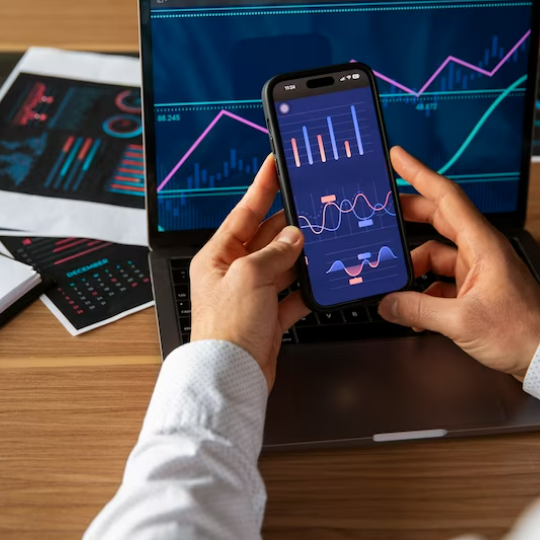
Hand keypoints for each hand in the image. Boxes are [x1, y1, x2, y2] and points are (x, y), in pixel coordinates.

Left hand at [190, 154, 309, 389]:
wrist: (231, 374)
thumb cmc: (226, 328)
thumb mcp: (250, 276)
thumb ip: (275, 252)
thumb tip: (294, 238)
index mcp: (217, 257)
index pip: (244, 213)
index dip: (262, 188)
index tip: (275, 165)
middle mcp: (233, 273)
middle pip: (266, 239)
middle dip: (289, 225)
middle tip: (311, 208)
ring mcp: (252, 296)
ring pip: (282, 265)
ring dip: (301, 257)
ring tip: (322, 242)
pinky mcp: (268, 318)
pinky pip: (292, 295)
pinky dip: (306, 289)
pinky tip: (321, 281)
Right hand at [379, 147, 539, 379]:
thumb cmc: (521, 331)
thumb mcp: (461, 320)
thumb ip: (417, 310)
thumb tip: (388, 303)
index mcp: (482, 244)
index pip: (446, 197)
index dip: (419, 174)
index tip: (398, 158)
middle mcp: (479, 251)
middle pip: (436, 220)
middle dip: (406, 216)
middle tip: (380, 212)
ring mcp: (476, 270)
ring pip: (433, 256)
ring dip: (411, 269)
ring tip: (390, 283)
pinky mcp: (474, 291)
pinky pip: (439, 282)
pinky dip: (422, 292)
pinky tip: (410, 310)